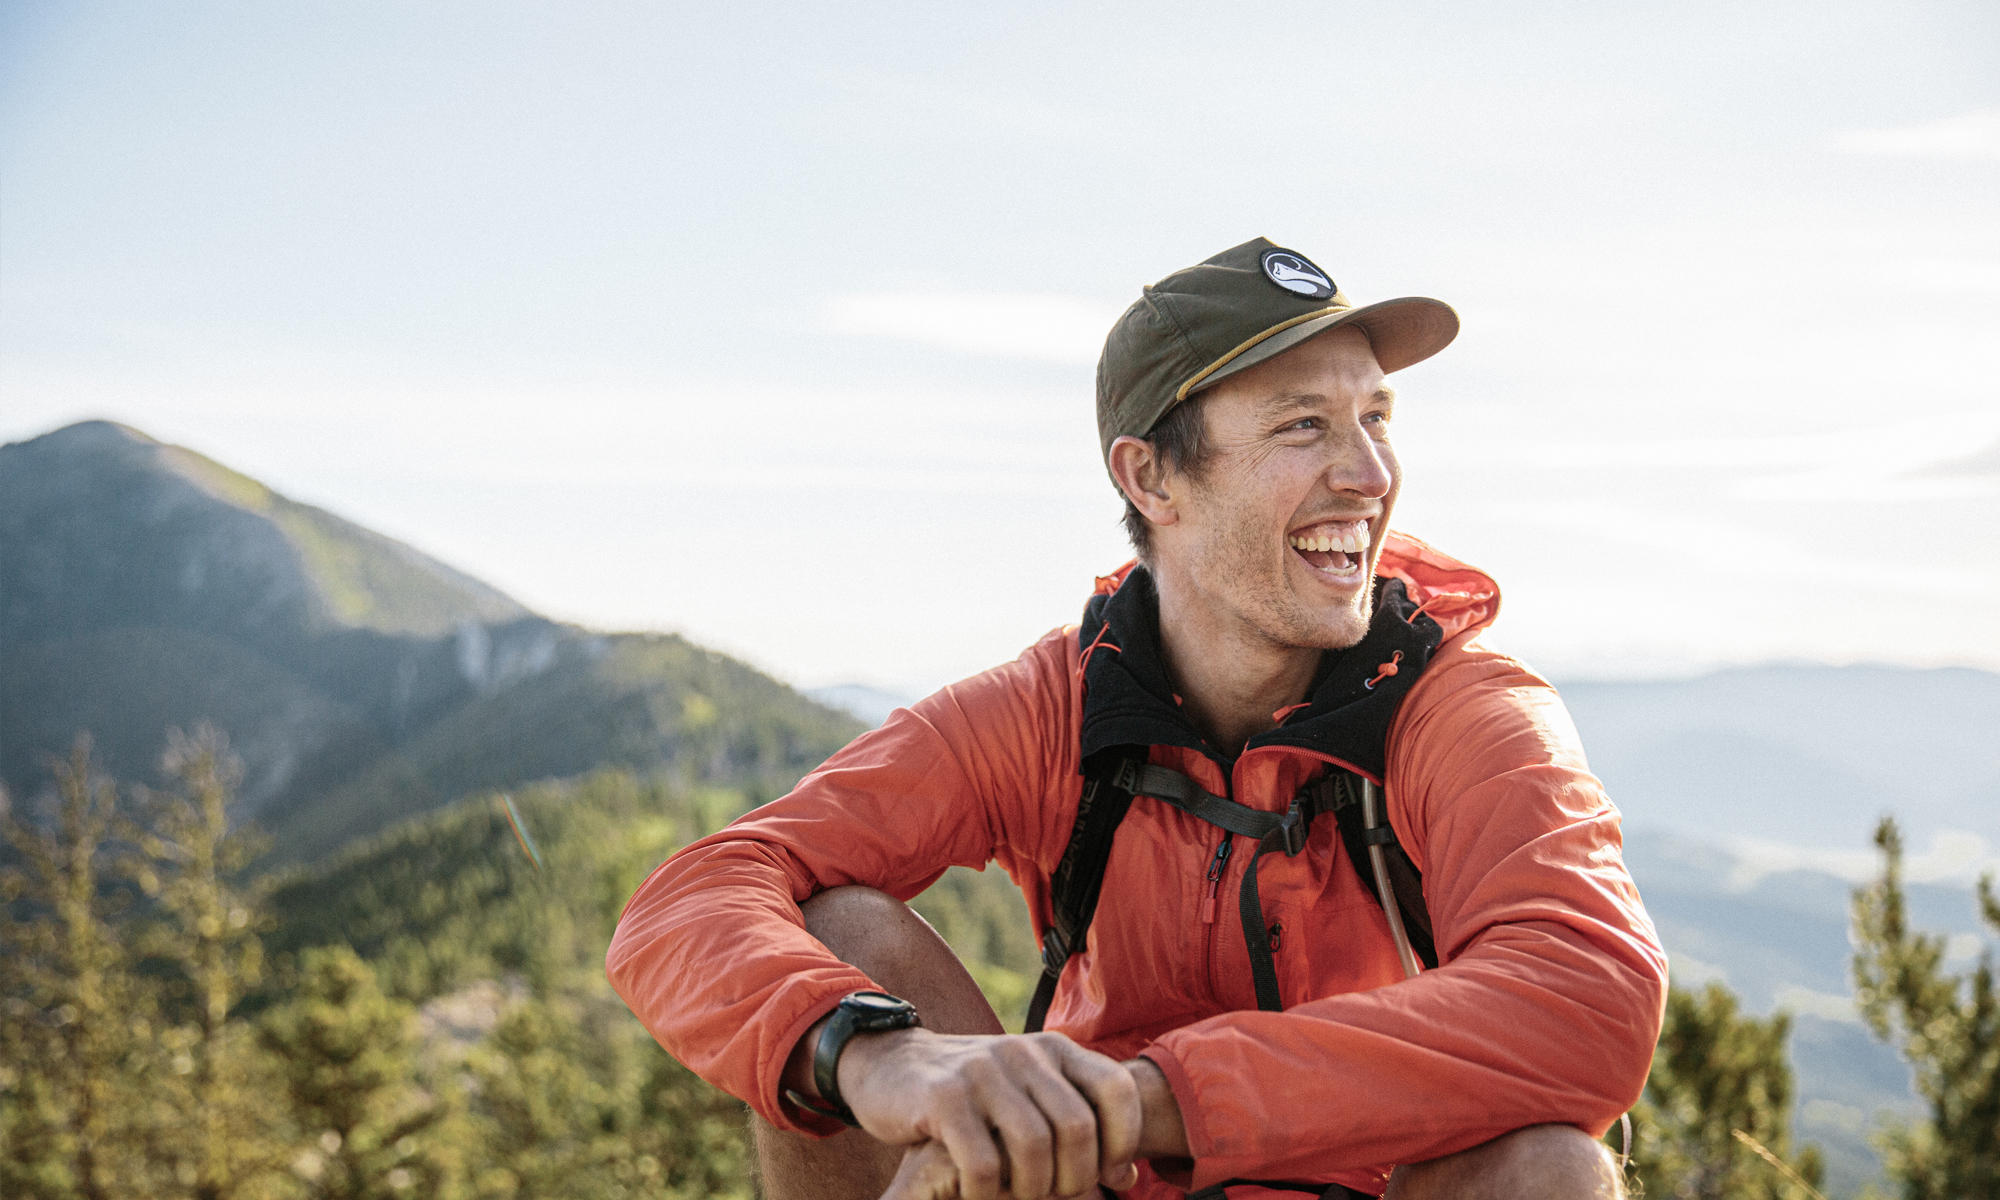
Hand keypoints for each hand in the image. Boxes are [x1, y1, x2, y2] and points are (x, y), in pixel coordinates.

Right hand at [841, 1029, 1143, 1199]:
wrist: (889, 1064)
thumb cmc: (973, 1095)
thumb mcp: (1029, 1098)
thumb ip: (1077, 1129)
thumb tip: (1128, 1179)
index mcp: (1054, 1049)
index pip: (1117, 1089)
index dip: (1123, 1139)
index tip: (1104, 1174)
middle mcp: (1023, 1052)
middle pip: (1078, 1127)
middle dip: (1074, 1178)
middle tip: (1054, 1196)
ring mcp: (982, 1072)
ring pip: (1034, 1146)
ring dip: (1032, 1190)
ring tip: (1018, 1199)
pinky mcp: (943, 1097)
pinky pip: (982, 1162)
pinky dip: (987, 1194)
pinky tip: (980, 1197)